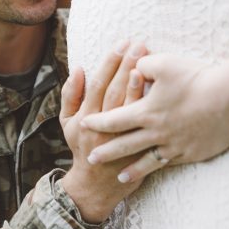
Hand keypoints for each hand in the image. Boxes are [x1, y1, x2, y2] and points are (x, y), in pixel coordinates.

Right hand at [59, 40, 147, 222]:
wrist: (97, 186)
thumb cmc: (82, 148)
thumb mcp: (67, 122)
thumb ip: (71, 95)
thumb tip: (79, 69)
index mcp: (86, 118)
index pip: (99, 83)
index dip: (110, 62)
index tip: (122, 42)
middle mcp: (104, 128)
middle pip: (117, 89)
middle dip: (127, 64)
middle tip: (139, 42)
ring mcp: (122, 139)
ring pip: (132, 106)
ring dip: (140, 79)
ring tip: (150, 58)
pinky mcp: (139, 150)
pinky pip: (148, 126)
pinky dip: (151, 108)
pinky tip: (160, 90)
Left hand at [81, 54, 228, 181]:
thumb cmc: (196, 77)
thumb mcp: (165, 63)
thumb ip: (144, 64)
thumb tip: (134, 66)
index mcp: (146, 111)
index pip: (114, 119)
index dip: (98, 122)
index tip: (85, 124)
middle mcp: (156, 132)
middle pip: (125, 144)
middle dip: (106, 151)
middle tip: (91, 158)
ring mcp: (174, 144)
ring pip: (146, 160)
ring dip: (130, 169)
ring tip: (118, 176)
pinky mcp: (191, 152)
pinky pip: (168, 163)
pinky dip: (156, 168)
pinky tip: (150, 171)